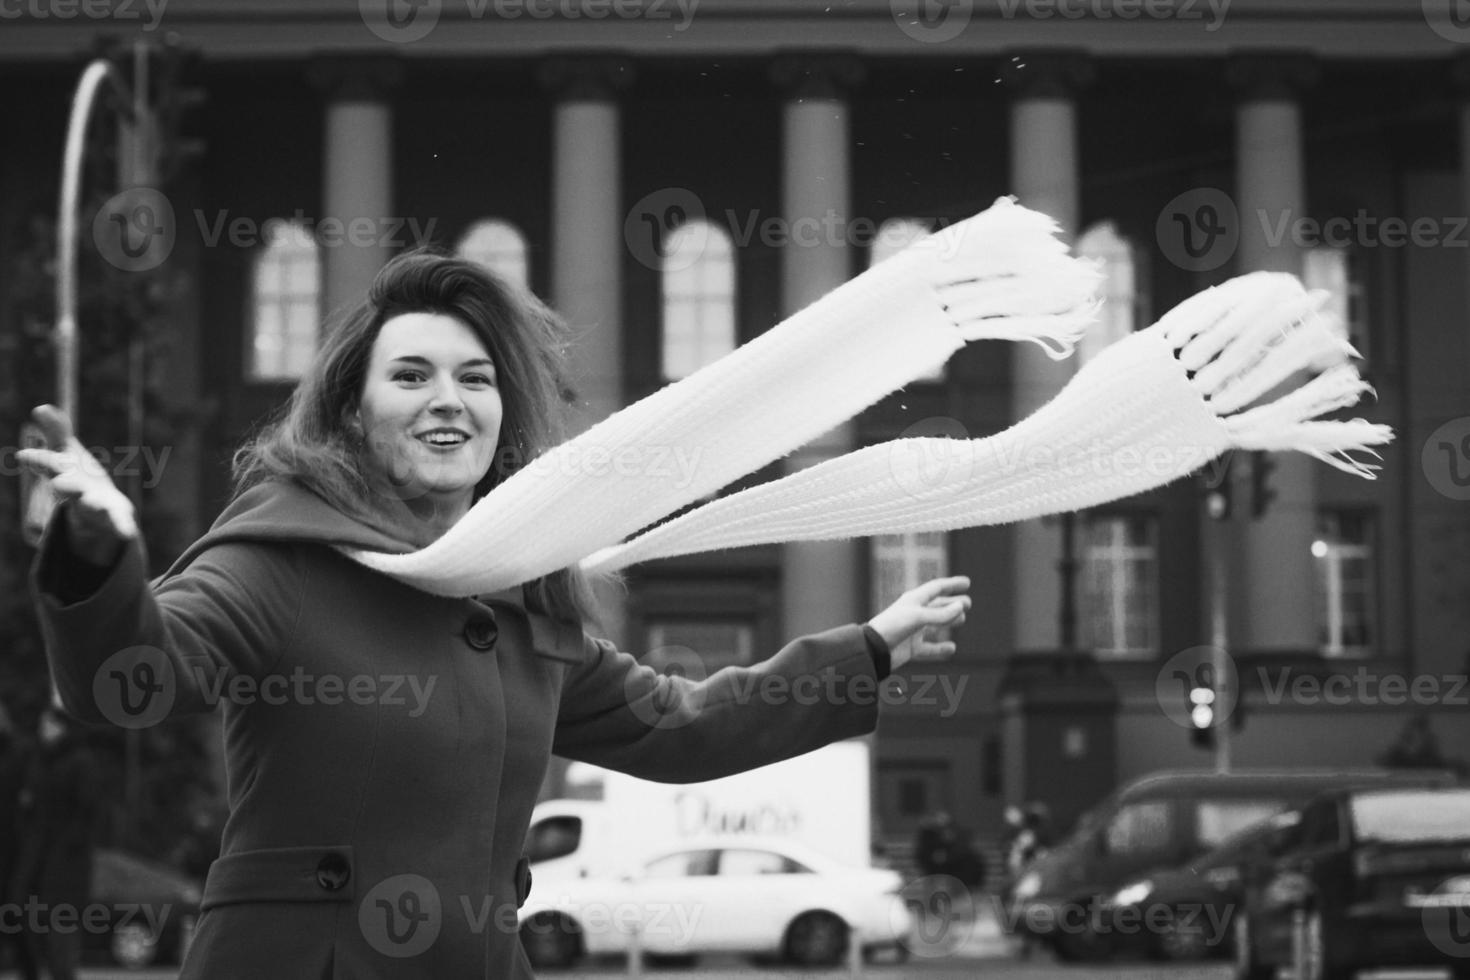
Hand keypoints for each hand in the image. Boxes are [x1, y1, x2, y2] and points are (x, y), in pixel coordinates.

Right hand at [15, 404, 136, 564]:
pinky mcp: (114, 518)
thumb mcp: (65, 453)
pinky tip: (129, 534)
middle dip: (65, 486)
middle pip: (68, 488)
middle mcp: (75, 491)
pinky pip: (119, 524)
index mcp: (63, 473)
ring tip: (95, 506)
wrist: (94, 514)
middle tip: (60, 485)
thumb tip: (41, 408)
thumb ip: (56, 431)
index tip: (24, 456)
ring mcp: (93, 507)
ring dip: (92, 506)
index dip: (38, 459)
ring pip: (91, 507)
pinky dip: (123, 528)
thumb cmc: (76, 477)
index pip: (48, 463)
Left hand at [868, 575, 970, 670]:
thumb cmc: (892, 627)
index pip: (936, 588)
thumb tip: (961, 607)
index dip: (952, 584)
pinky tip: (951, 648)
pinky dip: (941, 648)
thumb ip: (941, 614)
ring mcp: (913, 631)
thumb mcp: (918, 617)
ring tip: (962, 619)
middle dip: (953, 603)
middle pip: (937, 605)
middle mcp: (914, 614)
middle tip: (968, 603)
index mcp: (914, 600)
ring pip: (935, 624)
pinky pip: (930, 648)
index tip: (967, 582)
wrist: (873, 650)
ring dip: (949, 621)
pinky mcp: (911, 648)